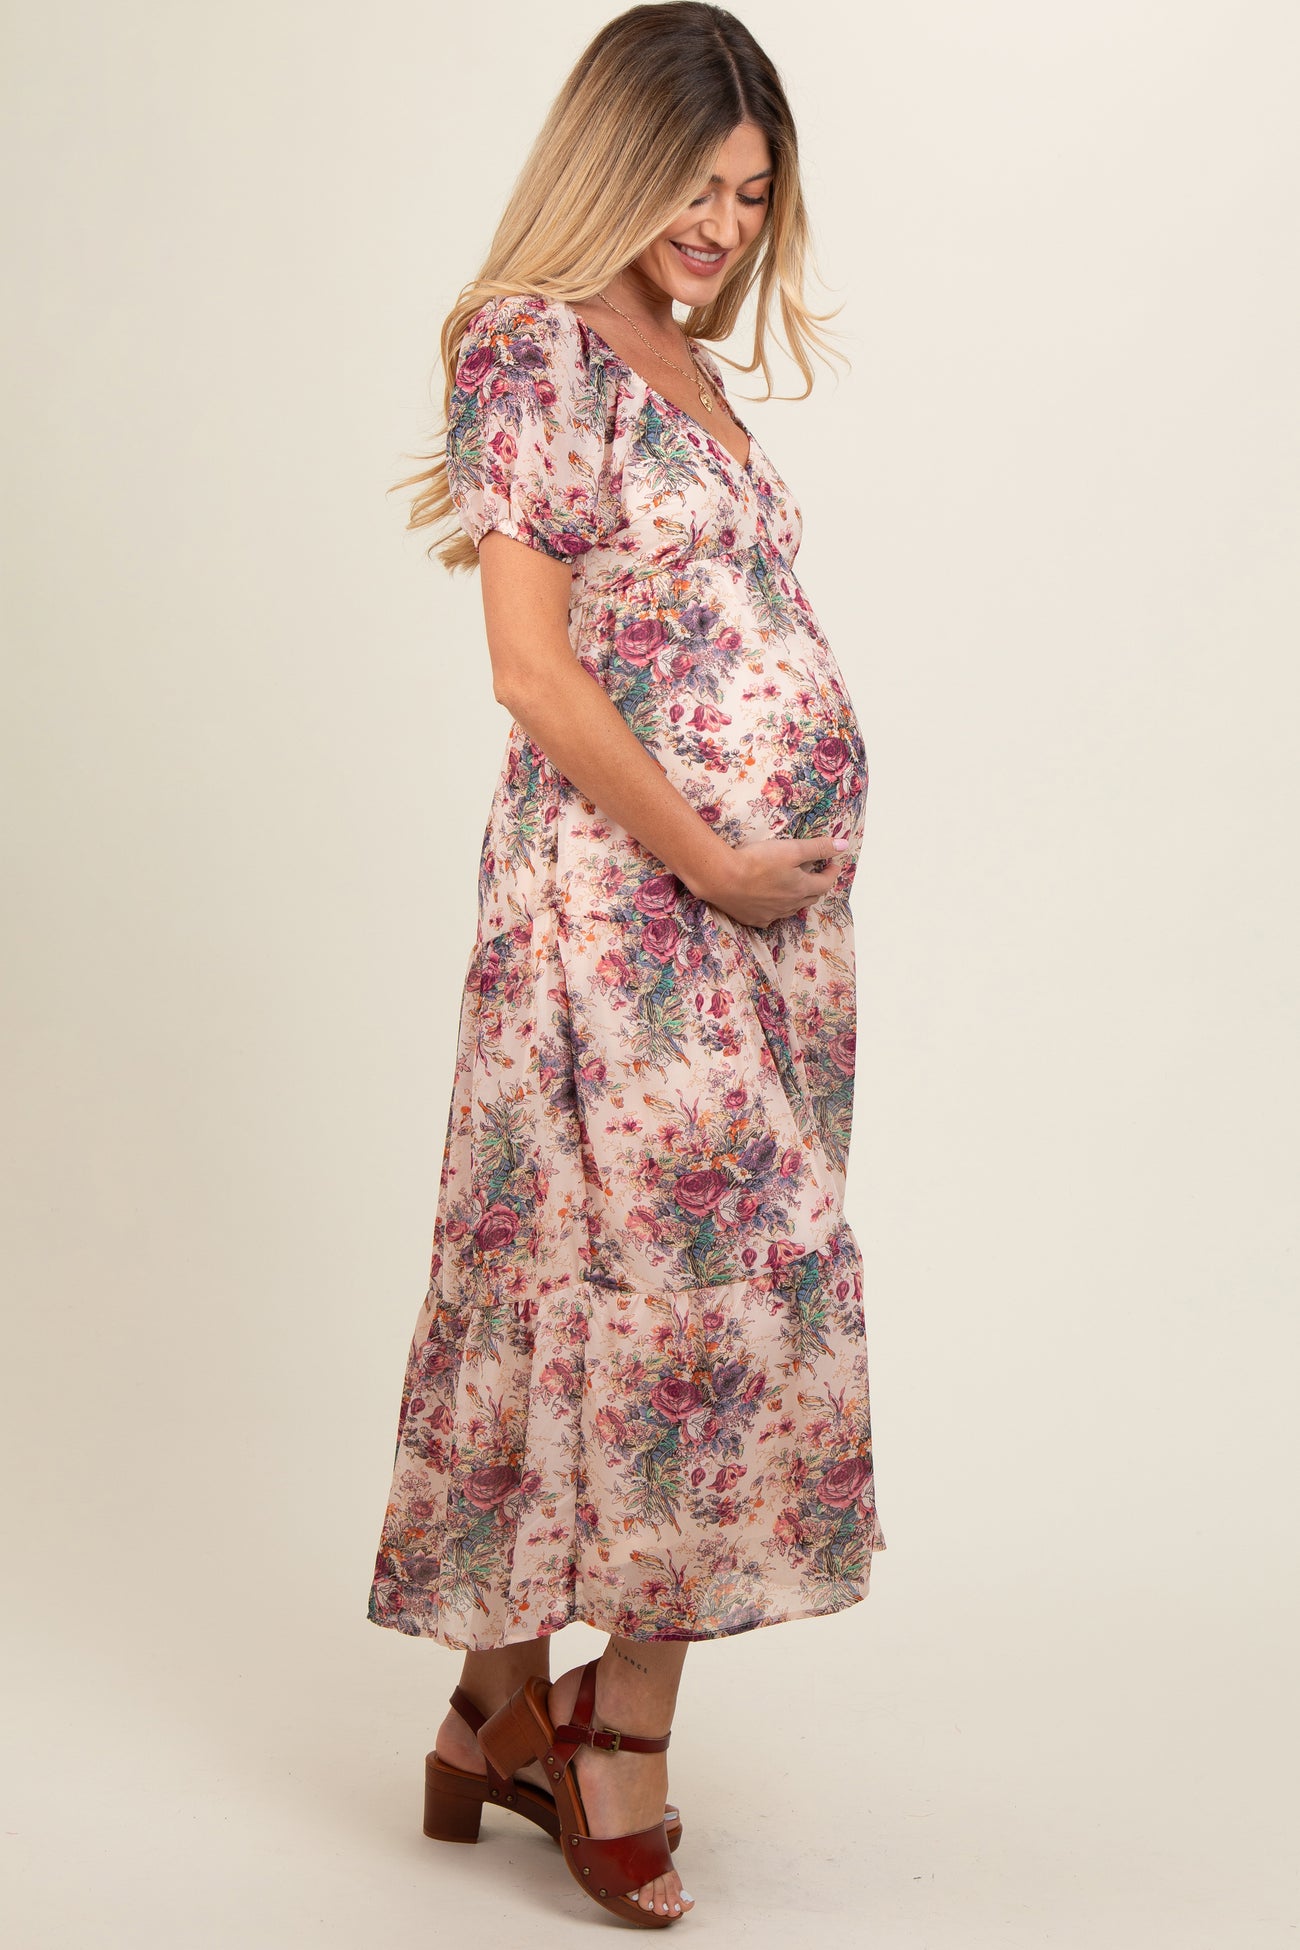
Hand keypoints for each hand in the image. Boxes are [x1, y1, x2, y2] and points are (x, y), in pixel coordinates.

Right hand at [696, 834, 850, 927]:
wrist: (722, 879)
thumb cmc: (757, 861)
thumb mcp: (791, 849)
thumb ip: (818, 847)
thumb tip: (843, 845)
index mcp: (801, 889)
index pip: (825, 883)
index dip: (832, 872)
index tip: (834, 863)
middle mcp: (790, 906)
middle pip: (811, 897)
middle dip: (817, 885)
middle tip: (817, 874)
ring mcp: (771, 915)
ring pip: (792, 908)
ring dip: (798, 898)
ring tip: (796, 887)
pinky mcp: (754, 919)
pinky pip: (771, 916)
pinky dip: (777, 908)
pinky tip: (771, 902)